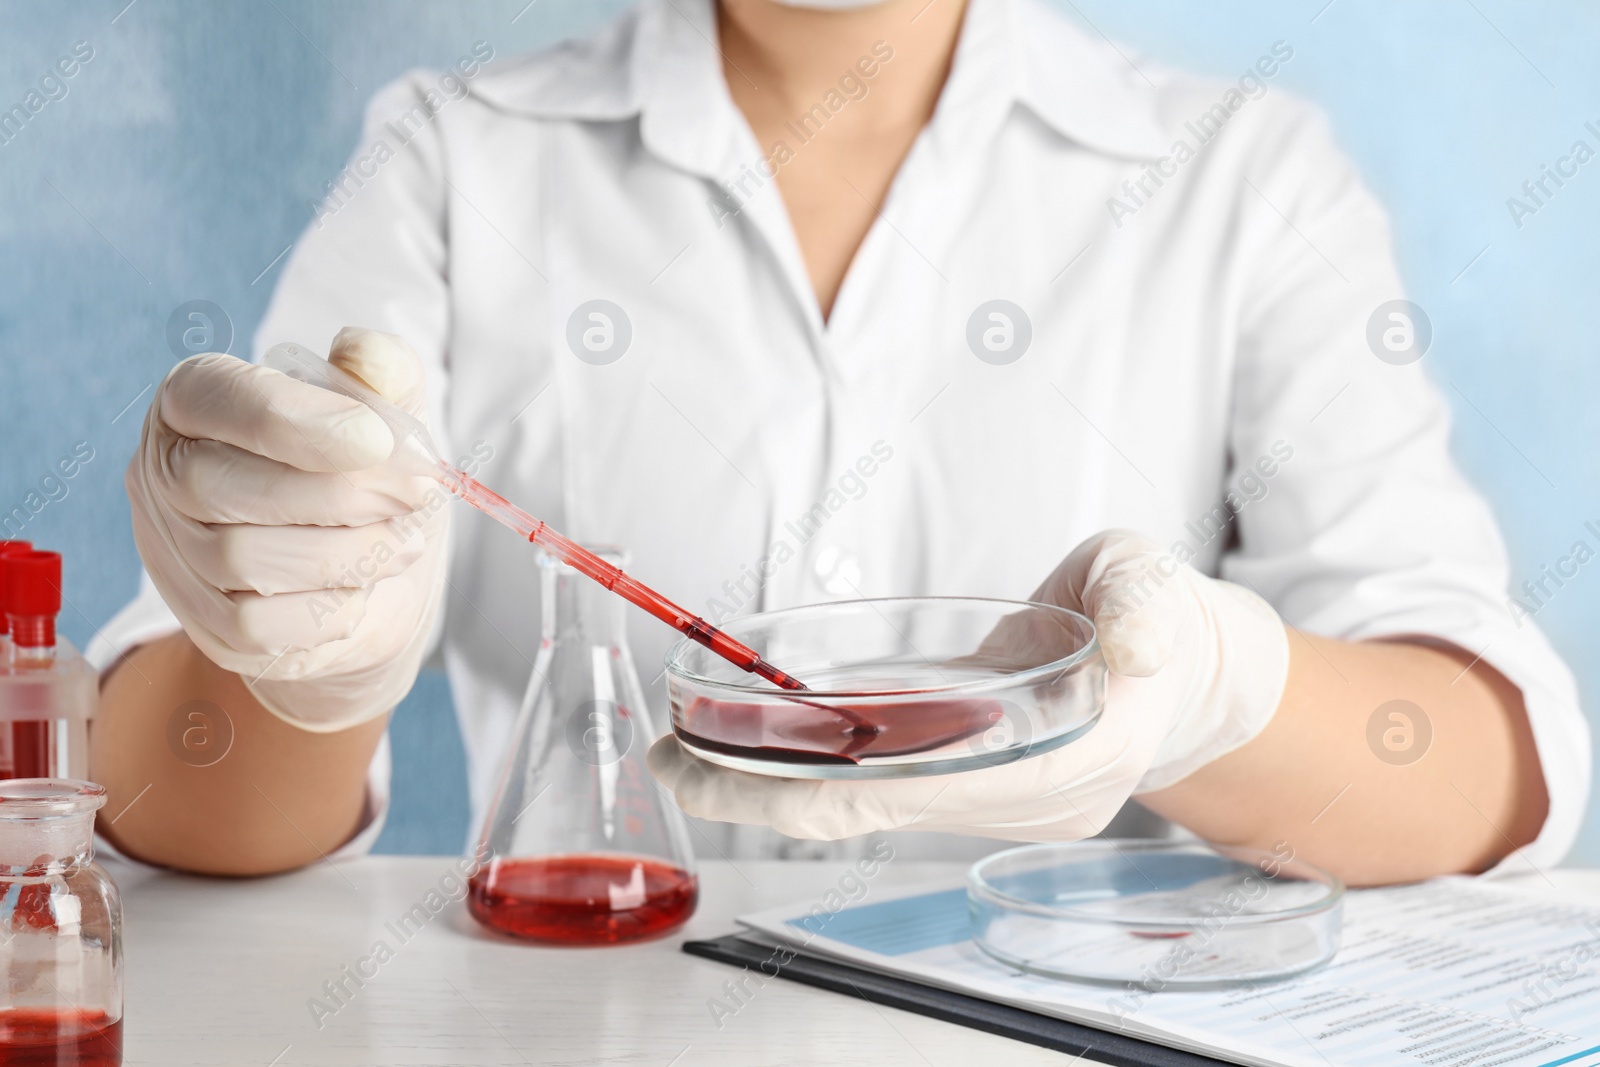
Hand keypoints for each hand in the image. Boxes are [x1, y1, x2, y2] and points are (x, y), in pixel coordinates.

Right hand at [126, 328, 448, 730]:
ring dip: (345, 553)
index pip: (218, 397)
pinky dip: (325, 608)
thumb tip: (366, 353)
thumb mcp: (387, 410)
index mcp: (197, 399)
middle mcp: (165, 474)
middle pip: (220, 486)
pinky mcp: (207, 625)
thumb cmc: (368, 473)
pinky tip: (361, 589)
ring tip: (403, 539)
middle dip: (339, 494)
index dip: (296, 419)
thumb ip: (382, 371)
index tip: (378, 439)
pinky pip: (254, 625)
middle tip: (417, 494)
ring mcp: (176, 555)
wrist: (375, 573)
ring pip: (240, 559)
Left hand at [648, 530, 1289, 839]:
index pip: (917, 793)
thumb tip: (1137, 644)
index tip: (721, 765)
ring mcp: (989, 797)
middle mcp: (1017, 800)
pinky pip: (875, 786)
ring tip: (681, 750)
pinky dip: (808, 769)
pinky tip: (748, 742)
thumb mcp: (1158, 593)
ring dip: (770, 785)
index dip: (811, 786)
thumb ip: (1145, 612)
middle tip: (666, 761)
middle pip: (867, 814)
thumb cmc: (1163, 621)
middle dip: (759, 795)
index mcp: (1065, 765)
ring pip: (862, 808)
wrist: (1183, 666)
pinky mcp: (968, 777)